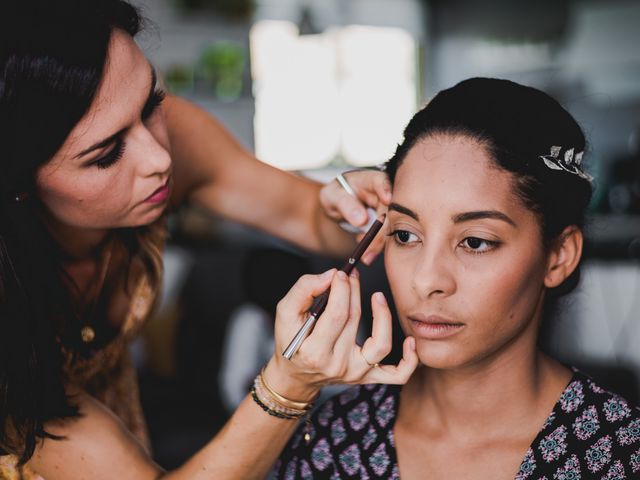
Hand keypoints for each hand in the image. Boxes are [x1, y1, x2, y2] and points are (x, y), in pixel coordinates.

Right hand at [264, 268, 417, 401]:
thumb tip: (331, 275)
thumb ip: (304, 289)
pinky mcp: (368, 377)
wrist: (296, 375)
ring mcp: (355, 374)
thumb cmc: (290, 339)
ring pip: (380, 345)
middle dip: (354, 291)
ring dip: (383, 317)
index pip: (336, 315)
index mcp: (314, 352)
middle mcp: (337, 365)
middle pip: (355, 321)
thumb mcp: (285, 312)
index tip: (341, 273)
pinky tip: (410, 341)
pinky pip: (396, 375)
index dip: (342, 290)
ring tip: (378, 297)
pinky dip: (409, 361)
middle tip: (352, 275)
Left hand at [319, 170, 391, 263]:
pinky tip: (366, 252)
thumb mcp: (332, 197)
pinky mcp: (387, 222)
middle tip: (369, 249)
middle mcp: (383, 192)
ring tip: (366, 256)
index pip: (380, 180)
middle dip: (381, 231)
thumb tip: (361, 219)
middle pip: (389, 209)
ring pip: (390, 225)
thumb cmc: (336, 195)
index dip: (385, 188)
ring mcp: (387, 207)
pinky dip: (377, 246)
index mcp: (369, 180)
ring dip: (379, 243)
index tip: (386, 199)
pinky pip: (386, 235)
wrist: (339, 206)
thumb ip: (345, 204)